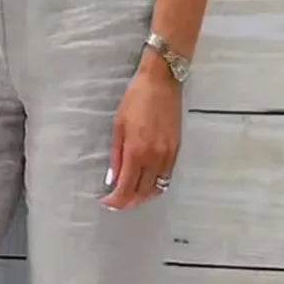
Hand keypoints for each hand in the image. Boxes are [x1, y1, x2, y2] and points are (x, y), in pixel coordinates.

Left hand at [101, 49, 181, 210]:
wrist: (162, 82)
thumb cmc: (136, 99)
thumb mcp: (118, 127)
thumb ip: (116, 156)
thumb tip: (113, 178)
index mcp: (137, 152)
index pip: (126, 188)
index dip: (115, 201)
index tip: (106, 202)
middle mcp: (154, 158)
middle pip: (142, 193)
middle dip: (128, 202)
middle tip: (116, 202)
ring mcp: (168, 155)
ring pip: (157, 188)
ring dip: (142, 196)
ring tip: (130, 195)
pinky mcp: (176, 150)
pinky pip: (166, 177)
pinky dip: (155, 185)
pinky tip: (146, 183)